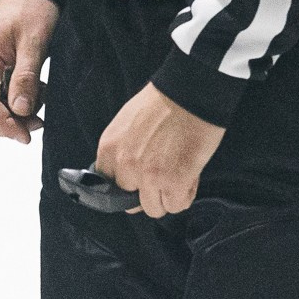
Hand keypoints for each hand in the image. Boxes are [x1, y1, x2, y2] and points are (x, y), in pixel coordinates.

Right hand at [0, 0, 59, 142]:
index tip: (27, 136)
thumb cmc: (33, 10)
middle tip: (37, 122)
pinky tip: (34, 93)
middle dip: (7, 125)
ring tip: (39, 101)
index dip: (4, 125)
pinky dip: (15, 106)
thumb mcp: (34, 41)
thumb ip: (26, 77)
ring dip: (12, 117)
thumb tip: (20, 111)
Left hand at [91, 83, 225, 217]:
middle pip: (130, 201)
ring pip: (153, 208)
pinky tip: (189, 179)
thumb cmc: (164, 101)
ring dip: (166, 197)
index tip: (138, 182)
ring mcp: (148, 176)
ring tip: (178, 177)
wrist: (191, 90)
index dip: (126, 186)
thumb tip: (126, 174)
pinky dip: (185, 196)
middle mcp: (125, 166)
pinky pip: (176, 206)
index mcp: (109, 150)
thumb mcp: (127, 124)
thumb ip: (121, 150)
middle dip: (147, 192)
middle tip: (163, 176)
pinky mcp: (174, 181)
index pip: (108, 186)